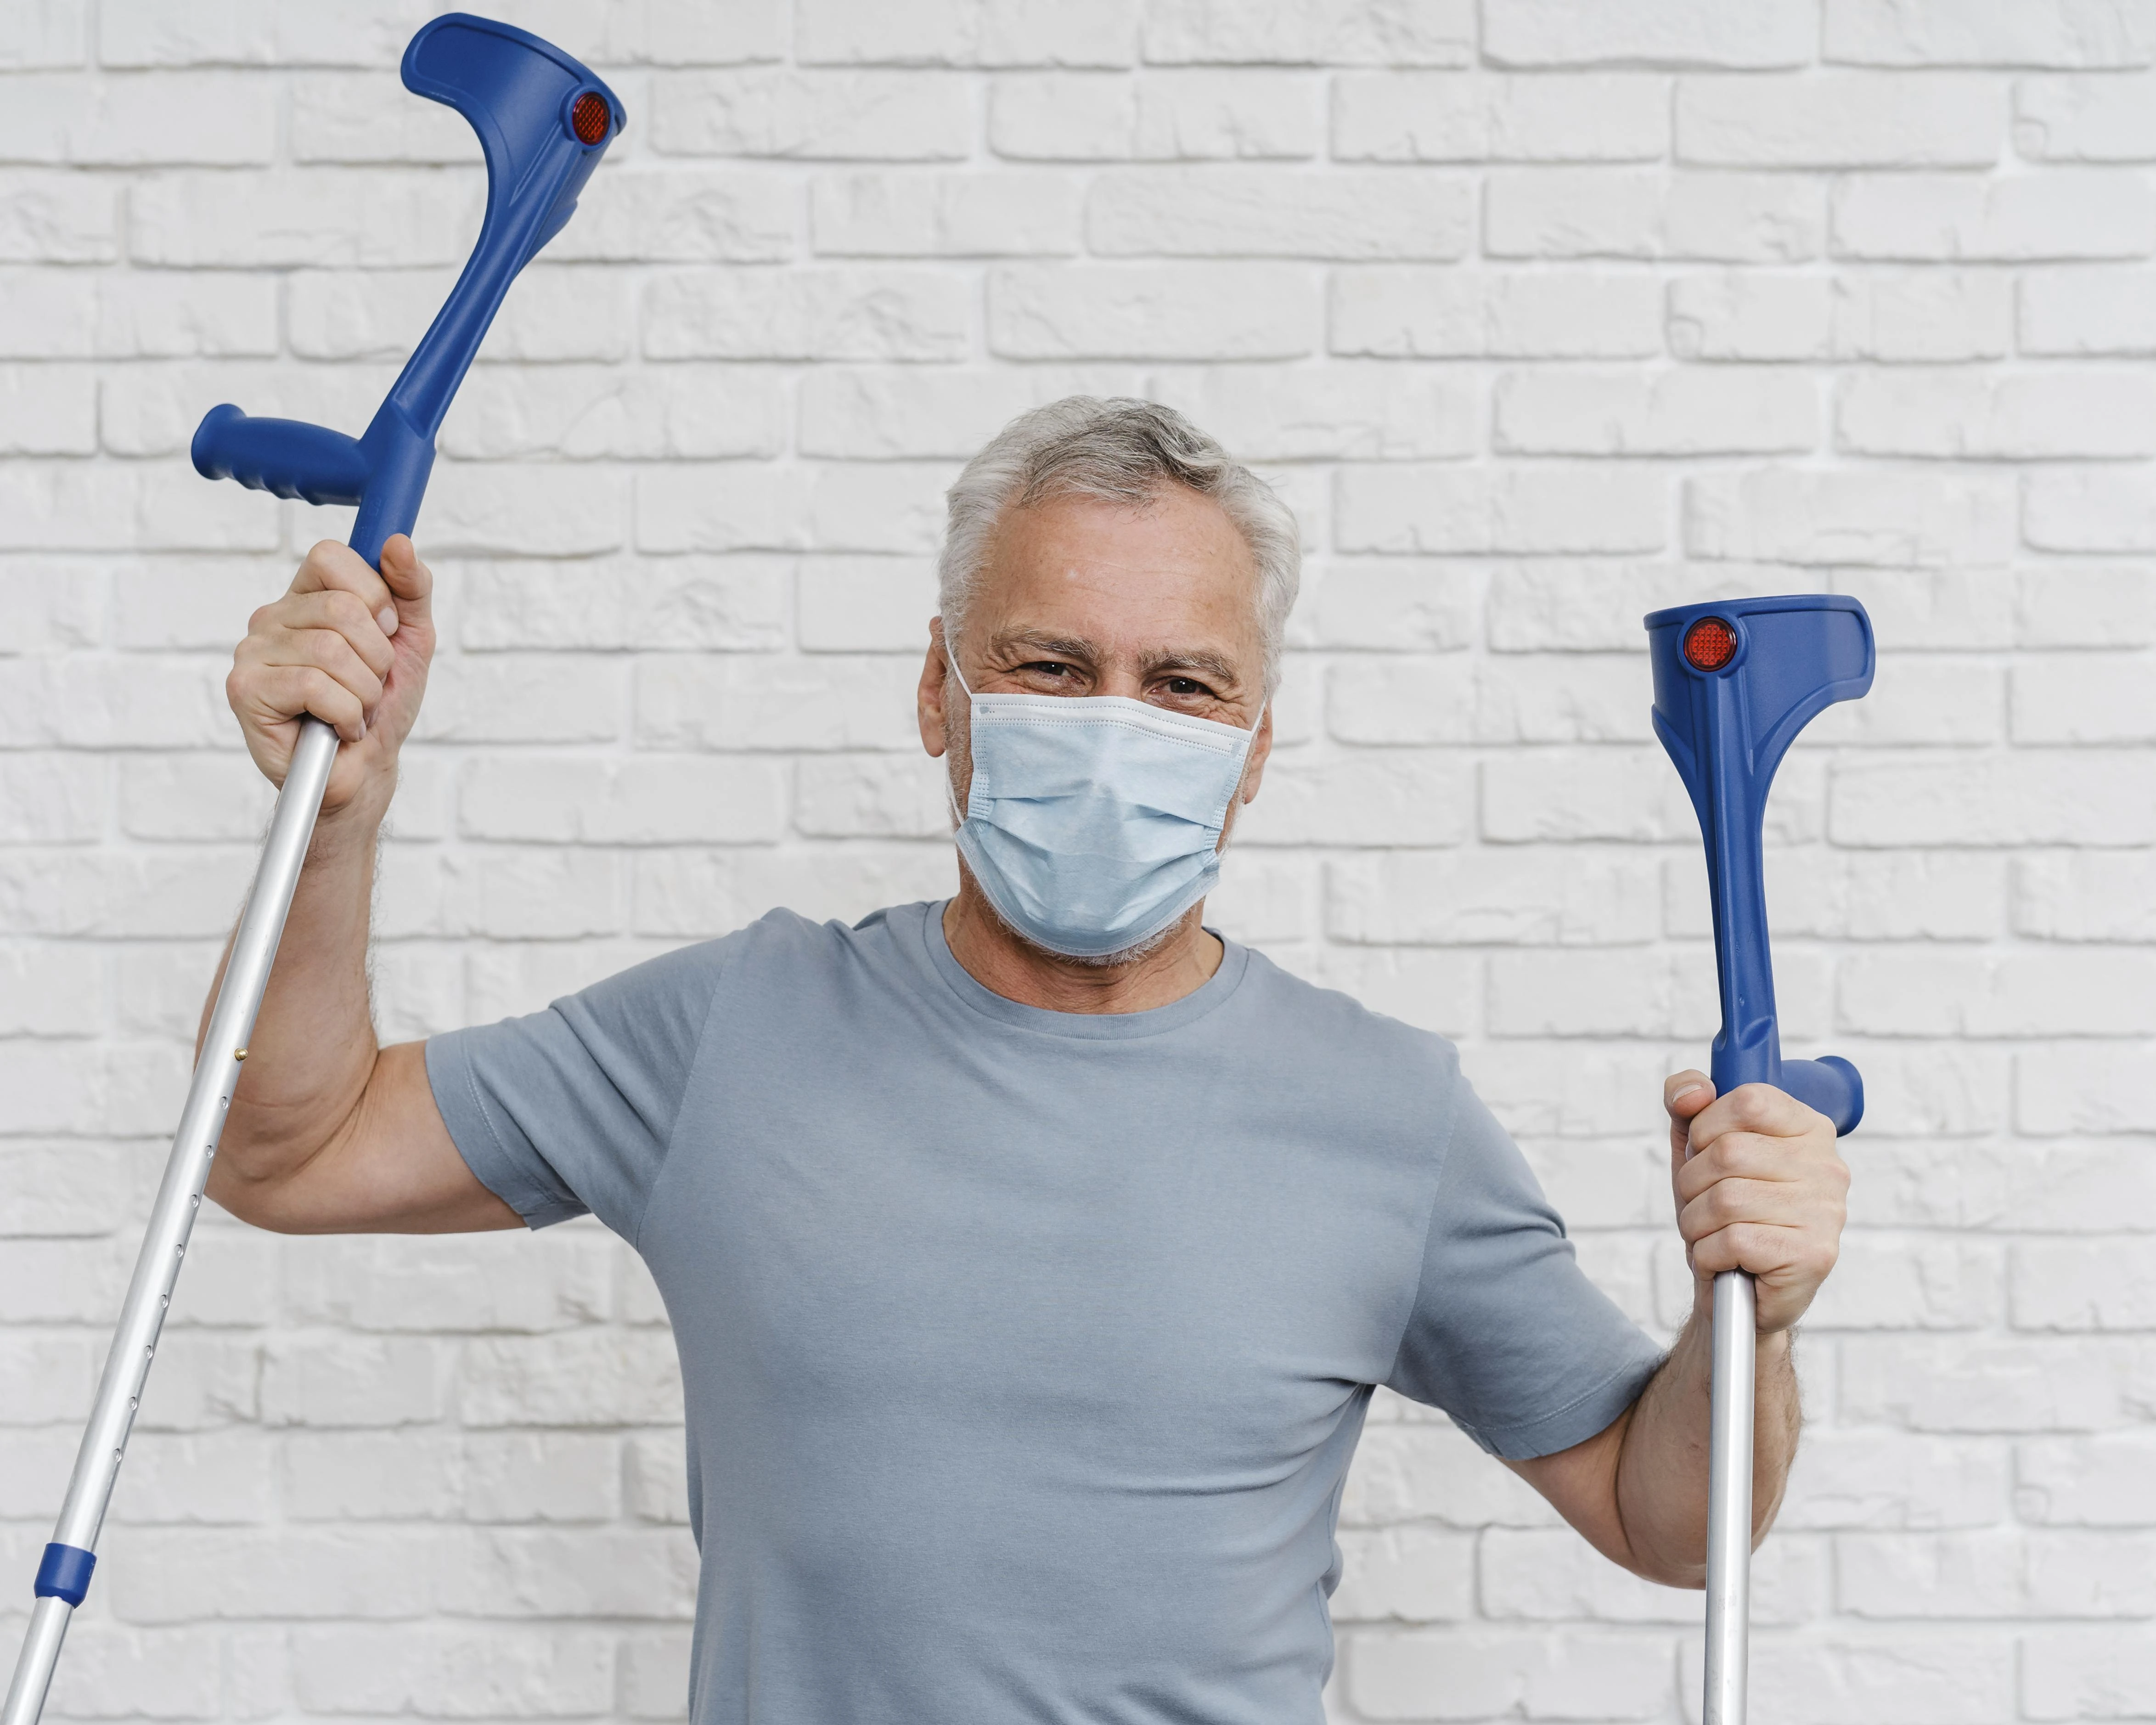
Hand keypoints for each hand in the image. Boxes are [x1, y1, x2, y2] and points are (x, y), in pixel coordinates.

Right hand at [227, 536, 434, 823]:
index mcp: (306, 597)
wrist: (365, 770)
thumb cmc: (381, 706)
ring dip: (363, 692)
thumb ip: (410, 590)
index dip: (374, 596)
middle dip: (377, 657)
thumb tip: (397, 542)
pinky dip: (345, 715)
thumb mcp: (411, 642)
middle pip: (342, 608)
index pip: (331, 557)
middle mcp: (272, 617)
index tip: (385, 632)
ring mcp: (253, 652)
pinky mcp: (245, 690)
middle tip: (369, 685)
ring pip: (332, 651)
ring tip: (353, 709)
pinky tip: (336, 727)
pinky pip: (314, 686)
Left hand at [1665, 1071, 1848, 1334]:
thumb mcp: (1696, 1149)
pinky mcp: (1814, 1255)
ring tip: (1712, 1235)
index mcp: (1807, 1128)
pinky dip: (1709, 1254)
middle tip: (1703, 1206)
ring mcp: (1826, 1211)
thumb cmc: (1722, 1213)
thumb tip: (1691, 1092)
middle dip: (1693, 1184)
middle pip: (1727, 1152)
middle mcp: (1827, 1166)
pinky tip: (1725, 1261)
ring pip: (1725, 1200)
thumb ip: (1687, 1105)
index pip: (1749, 1099)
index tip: (1704, 1151)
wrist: (1739, 1293)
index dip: (1707, 1126)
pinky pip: (1734, 1241)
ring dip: (1697, 1224)